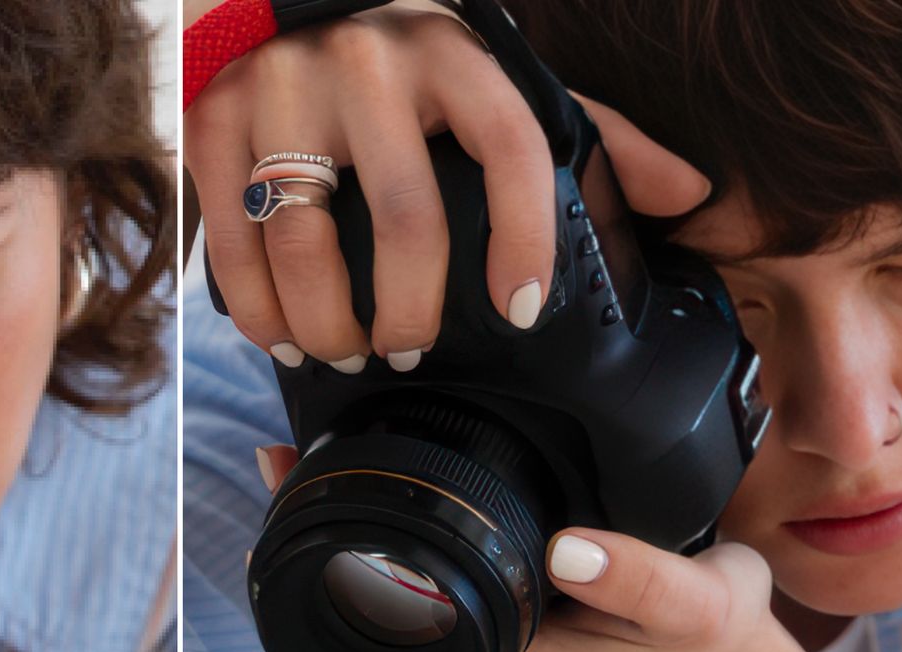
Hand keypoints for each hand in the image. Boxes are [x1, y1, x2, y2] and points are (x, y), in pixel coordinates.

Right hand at [186, 5, 710, 371]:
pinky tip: (281, 336)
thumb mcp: (494, 70)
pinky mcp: (214, 117)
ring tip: (345, 353)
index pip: (511, 151)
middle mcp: (367, 62)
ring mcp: (283, 89)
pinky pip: (233, 238)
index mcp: (453, 49)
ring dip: (328, 325)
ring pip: (305, 243)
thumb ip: (590, 130)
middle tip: (410, 351)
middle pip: (401, 220)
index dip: (524, 243)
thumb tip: (686, 193)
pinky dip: (255, 307)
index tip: (520, 312)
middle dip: (411, 313)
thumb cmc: (403, 53)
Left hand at [252, 445, 806, 651]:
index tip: (292, 495)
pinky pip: (413, 590)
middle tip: (285, 459)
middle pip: (353, 618)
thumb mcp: (694, 608)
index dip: (321, 570)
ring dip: (340, 539)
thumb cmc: (711, 650)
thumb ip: (637, 580)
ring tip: (307, 463)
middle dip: (313, 541)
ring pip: (375, 606)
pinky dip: (384, 543)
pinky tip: (373, 487)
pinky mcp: (487, 633)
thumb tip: (569, 547)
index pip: (372, 637)